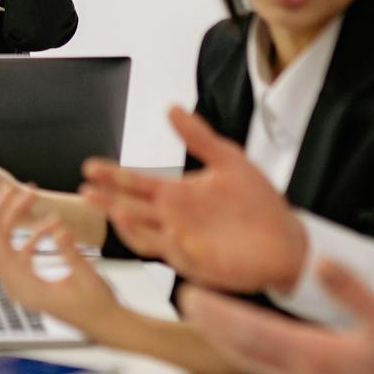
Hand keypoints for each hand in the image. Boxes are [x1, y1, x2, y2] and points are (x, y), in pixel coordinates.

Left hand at [0, 187, 122, 334]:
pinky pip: (20, 255)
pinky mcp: (31, 283)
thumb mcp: (87, 276)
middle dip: (2, 216)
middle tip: (10, 192)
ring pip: (7, 248)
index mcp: (29, 290)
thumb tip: (59, 230)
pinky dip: (31, 237)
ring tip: (30, 199)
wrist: (105, 324)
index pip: (0, 253)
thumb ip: (70, 253)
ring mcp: (24, 287)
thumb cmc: (98, 306)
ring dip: (16, 223)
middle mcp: (20, 289)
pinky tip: (49, 225)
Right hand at [81, 106, 308, 292]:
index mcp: (177, 194)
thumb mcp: (227, 159)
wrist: (287, 238)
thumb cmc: (257, 203)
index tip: (90, 166)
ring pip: (145, 237)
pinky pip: (178, 257)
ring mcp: (184, 244)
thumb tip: (172, 108)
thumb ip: (198, 137)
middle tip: (86, 191)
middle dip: (107, 201)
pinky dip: (168, 246)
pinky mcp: (201, 265)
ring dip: (129, 226)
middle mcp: (173, 219)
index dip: (113, 175)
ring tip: (116, 210)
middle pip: (131, 210)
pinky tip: (168, 233)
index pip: (136, 183)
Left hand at [179, 261, 373, 373]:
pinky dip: (256, 354)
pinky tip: (262, 348)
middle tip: (187, 302)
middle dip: (212, 327)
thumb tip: (322, 262)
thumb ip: (354, 293)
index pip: (249, 332)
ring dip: (231, 342)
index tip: (188, 294)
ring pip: (258, 366)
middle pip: (243, 352)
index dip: (216, 313)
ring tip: (213, 322)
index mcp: (316, 359)